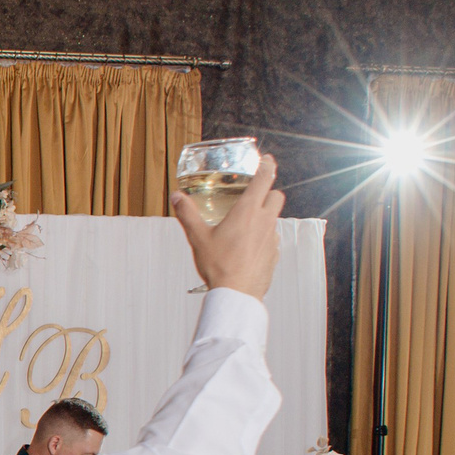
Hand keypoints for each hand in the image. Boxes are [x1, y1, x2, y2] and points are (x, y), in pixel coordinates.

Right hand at [172, 154, 283, 299]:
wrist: (236, 294)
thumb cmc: (219, 265)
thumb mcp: (198, 237)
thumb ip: (188, 214)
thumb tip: (177, 197)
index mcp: (247, 211)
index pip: (264, 179)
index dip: (267, 166)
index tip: (267, 160)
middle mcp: (264, 221)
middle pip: (277, 196)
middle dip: (269, 192)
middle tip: (255, 196)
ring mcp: (272, 238)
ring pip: (274, 218)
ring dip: (265, 216)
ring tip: (245, 226)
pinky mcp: (274, 253)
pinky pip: (272, 238)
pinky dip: (263, 237)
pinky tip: (247, 248)